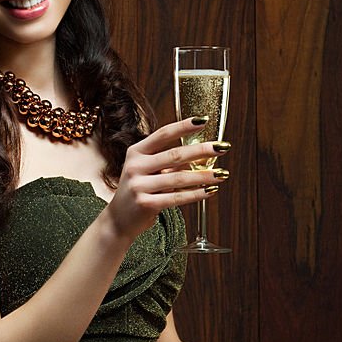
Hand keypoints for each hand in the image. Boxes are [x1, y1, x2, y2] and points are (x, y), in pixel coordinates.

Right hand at [107, 117, 228, 239]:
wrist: (119, 220)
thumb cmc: (139, 191)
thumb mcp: (150, 172)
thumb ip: (172, 163)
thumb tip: (203, 156)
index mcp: (136, 152)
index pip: (163, 134)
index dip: (183, 126)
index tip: (203, 120)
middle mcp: (135, 166)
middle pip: (175, 155)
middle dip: (202, 150)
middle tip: (222, 147)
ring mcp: (138, 185)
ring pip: (179, 178)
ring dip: (204, 175)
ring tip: (222, 173)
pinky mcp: (145, 204)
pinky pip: (177, 197)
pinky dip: (197, 194)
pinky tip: (210, 190)